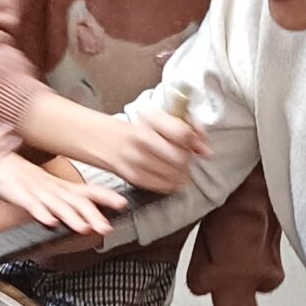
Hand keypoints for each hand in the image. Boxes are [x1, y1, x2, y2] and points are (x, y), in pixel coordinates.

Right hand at [0, 148, 124, 236]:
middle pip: (77, 201)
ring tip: (83, 228)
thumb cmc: (23, 180)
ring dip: (72, 216)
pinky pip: (31, 205)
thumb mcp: (50, 190)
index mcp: (62, 188)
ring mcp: (37, 192)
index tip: (123, 204)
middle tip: (106, 227)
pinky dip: (41, 213)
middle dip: (93, 215)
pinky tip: (50, 222)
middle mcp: (54, 189)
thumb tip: (88, 216)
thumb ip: (67, 202)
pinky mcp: (20, 195)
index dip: (106, 197)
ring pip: (57, 205)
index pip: (89, 191)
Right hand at [86, 106, 207, 193]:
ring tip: (178, 169)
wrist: (100, 139)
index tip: (199, 146)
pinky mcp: (132, 176)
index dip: (196, 142)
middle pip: (181, 157)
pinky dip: (171, 183)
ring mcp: (136, 160)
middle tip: (186, 159)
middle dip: (188, 161)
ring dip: (182, 174)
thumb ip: (184, 129)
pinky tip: (169, 177)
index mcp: (149, 121)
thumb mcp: (155, 120)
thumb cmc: (134, 130)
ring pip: (173, 173)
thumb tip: (206, 151)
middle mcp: (142, 140)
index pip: (182, 133)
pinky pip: (162, 185)